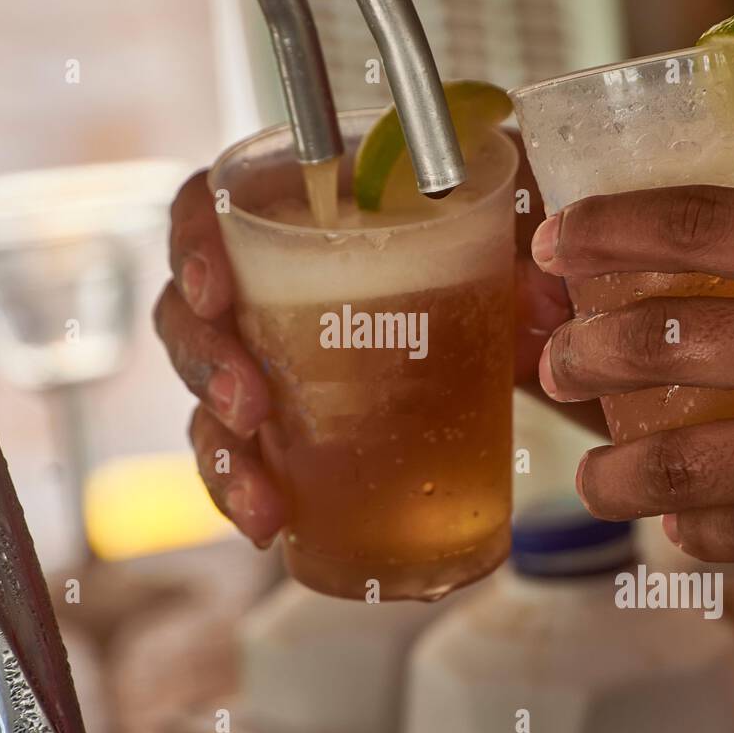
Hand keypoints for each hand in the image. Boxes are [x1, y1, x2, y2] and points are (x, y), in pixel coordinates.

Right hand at [155, 147, 575, 547]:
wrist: (494, 310)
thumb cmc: (473, 244)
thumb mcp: (500, 228)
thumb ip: (523, 244)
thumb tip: (543, 301)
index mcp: (296, 215)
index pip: (207, 208)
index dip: (192, 244)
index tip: (214, 290)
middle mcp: (262, 283)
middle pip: (190, 313)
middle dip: (206, 365)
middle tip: (249, 407)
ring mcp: (266, 356)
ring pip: (206, 396)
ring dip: (219, 450)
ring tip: (262, 499)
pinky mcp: (284, 421)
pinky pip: (240, 453)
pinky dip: (244, 489)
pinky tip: (269, 524)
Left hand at [532, 185, 733, 605]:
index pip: (697, 227)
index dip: (608, 229)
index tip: (557, 239)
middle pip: (656, 342)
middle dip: (581, 353)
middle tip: (562, 363)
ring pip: (672, 459)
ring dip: (609, 467)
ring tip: (591, 470)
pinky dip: (691, 529)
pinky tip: (682, 522)